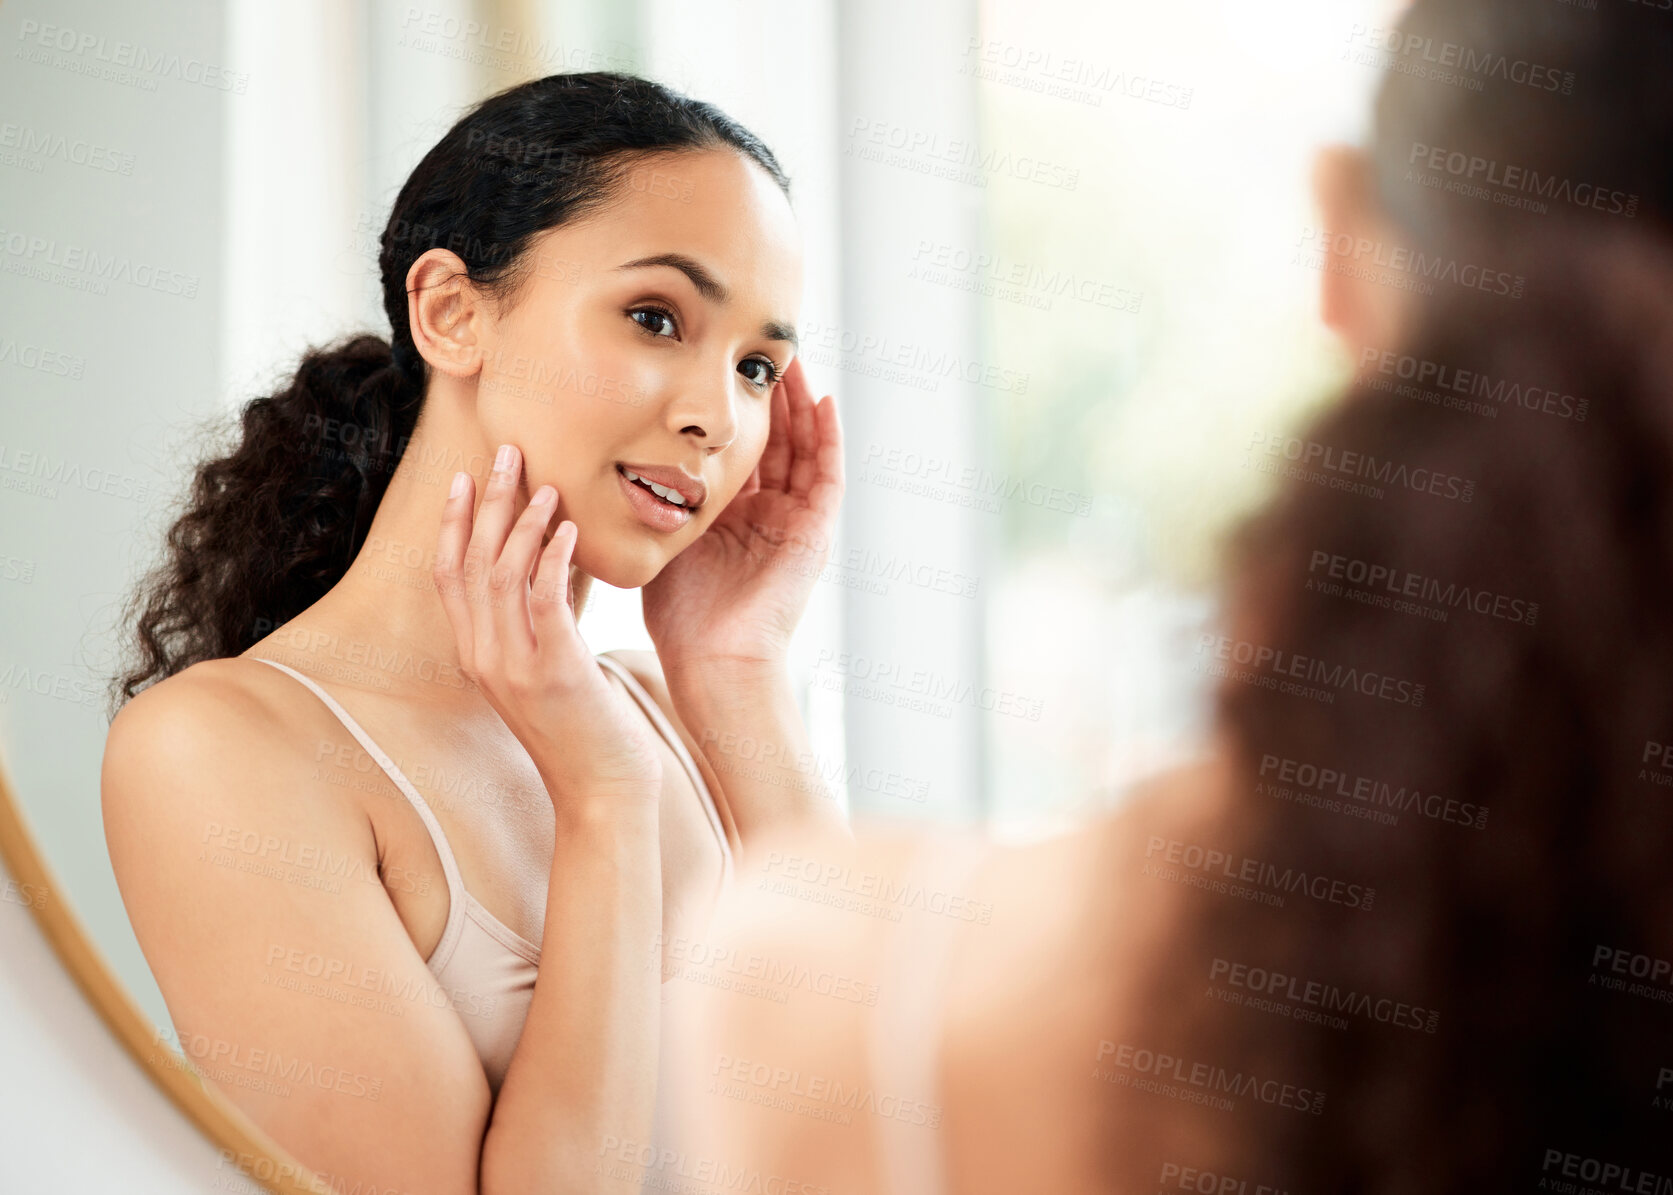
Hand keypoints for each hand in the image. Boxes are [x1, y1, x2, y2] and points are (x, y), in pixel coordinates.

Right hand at [434, 443, 663, 809]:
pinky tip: (570, 528)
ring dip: (522, 521)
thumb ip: (539, 620)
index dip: (451, 523)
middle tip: (507, 453)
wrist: (602, 791)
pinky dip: (553, 557)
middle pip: (471, 563)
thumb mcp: (548, 666)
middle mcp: (484, 658)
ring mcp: (514, 666)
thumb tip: (554, 558)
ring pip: (501, 573)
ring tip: (546, 482)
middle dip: (487, 502)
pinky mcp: (556, 671)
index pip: (447, 576)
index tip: (463, 477)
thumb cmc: (583, 727)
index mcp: (475, 656)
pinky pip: (544, 599)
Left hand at [642, 357, 843, 675]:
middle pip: (775, 440)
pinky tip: (823, 399)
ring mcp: (795, 522)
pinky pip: (828, 476)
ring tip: (792, 357)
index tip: (718, 367)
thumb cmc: (681, 616)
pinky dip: (828, 438)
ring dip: (800, 402)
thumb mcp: (660, 539)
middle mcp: (768, 515)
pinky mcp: (816, 533)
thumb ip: (650, 502)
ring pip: (804, 447)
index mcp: (732, 517)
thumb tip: (609, 460)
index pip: (738, 450)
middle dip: (770, 395)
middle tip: (759, 346)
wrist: (713, 659)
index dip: (732, 411)